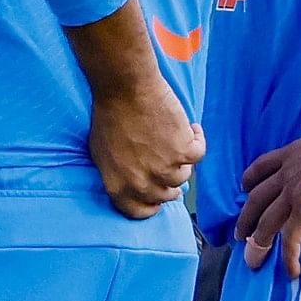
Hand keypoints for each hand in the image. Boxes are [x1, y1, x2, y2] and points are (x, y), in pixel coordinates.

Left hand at [88, 76, 203, 219]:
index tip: (157, 198)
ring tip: (175, 139)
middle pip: (165, 195)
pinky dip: (197, 139)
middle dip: (169, 182)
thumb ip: (117, 174)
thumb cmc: (109, 115)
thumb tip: (134, 185)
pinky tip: (191, 128)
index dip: (150, 205)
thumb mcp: (101, 153)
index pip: (138, 212)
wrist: (125, 88)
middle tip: (172, 165)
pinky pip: (198, 153)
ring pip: (184, 176)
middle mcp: (142, 184)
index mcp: (118, 186)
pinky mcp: (183, 151)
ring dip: (182, 160)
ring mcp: (164, 169)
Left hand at [234, 138, 300, 273]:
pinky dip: (289, 256)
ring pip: (266, 221)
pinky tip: (291, 271)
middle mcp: (285, 174)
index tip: (245, 188)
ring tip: (252, 257)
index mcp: (291, 154)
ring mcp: (291, 194)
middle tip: (239, 233)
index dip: (250, 179)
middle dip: (246, 217)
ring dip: (258, 241)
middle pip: (256, 198)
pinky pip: (291, 238)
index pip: (261, 166)